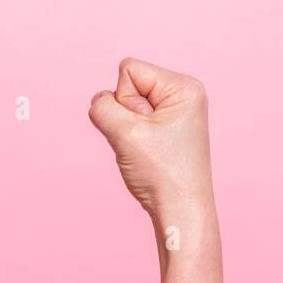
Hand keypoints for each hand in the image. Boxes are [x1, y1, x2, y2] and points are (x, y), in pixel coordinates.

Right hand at [88, 57, 215, 217]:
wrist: (180, 212)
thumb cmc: (162, 175)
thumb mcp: (124, 134)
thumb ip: (102, 108)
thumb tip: (99, 100)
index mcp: (184, 87)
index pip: (129, 70)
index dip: (124, 101)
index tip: (143, 130)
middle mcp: (184, 95)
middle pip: (129, 87)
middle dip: (126, 117)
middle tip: (146, 145)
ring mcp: (177, 113)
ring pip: (129, 107)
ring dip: (127, 131)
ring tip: (147, 153)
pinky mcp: (169, 130)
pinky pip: (135, 123)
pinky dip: (132, 140)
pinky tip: (148, 157)